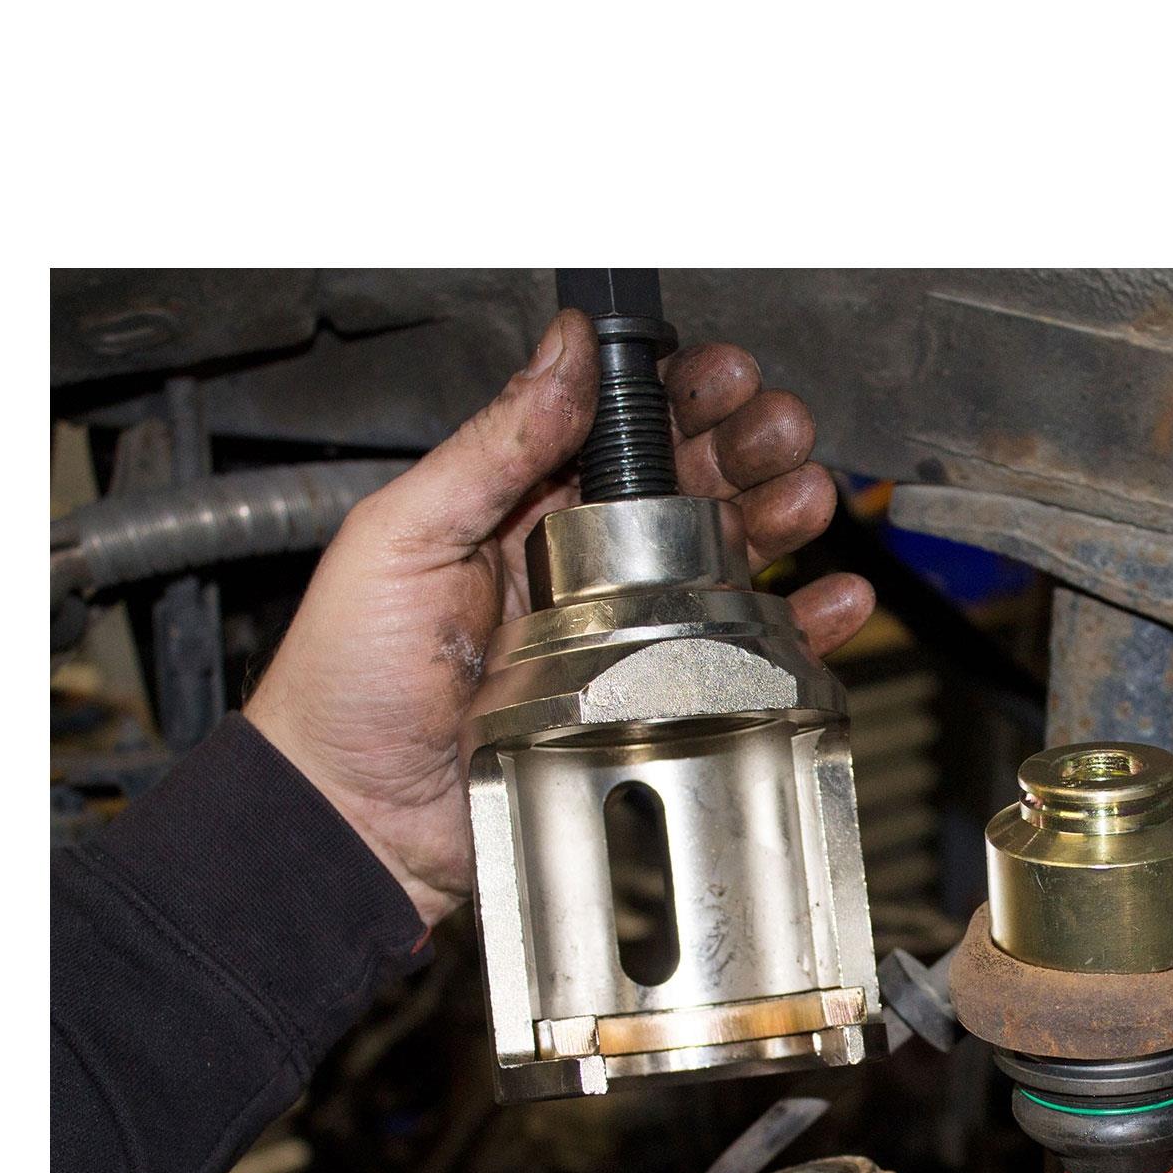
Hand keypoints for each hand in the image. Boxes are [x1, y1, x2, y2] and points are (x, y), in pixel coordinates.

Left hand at [245, 309, 869, 926]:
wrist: (355, 819)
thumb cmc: (346, 685)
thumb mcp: (401, 535)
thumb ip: (489, 445)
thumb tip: (561, 353)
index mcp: (522, 511)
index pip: (618, 434)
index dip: (678, 397)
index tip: (723, 375)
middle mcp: (583, 569)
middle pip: (690, 487)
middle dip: (748, 445)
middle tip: (780, 428)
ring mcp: (623, 637)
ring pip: (727, 560)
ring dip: (780, 516)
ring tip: (805, 494)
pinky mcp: (651, 705)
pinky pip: (741, 660)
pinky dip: (798, 628)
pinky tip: (825, 599)